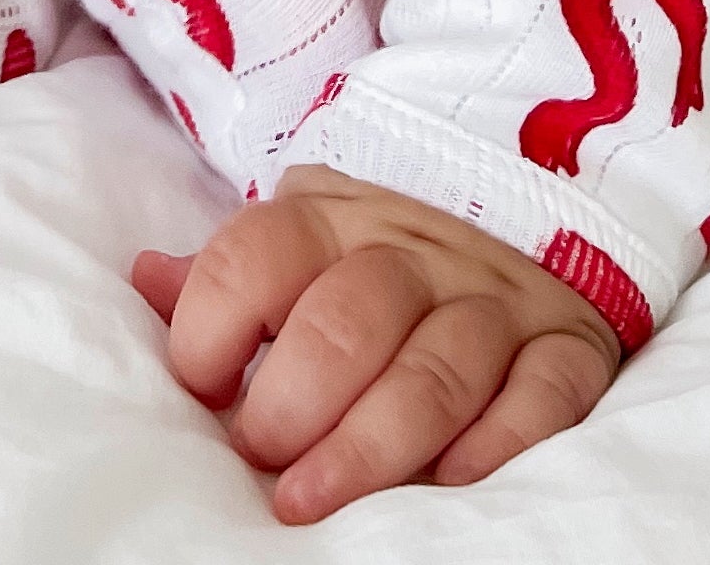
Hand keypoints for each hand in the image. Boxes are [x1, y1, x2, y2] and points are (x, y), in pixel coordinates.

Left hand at [131, 164, 617, 520]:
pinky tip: (449, 484)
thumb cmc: (377, 254)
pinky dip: (499, 443)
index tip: (200, 384)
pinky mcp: (564, 347)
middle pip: (351, 318)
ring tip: (311, 501)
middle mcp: (415, 256)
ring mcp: (494, 301)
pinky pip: (542, 395)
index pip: (261, 253)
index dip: (216, 324)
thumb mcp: (302, 240)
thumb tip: (145, 279)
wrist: (524, 207)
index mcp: (332, 221)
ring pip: (439, 370)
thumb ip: (229, 272)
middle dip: (296, 398)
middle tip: (265, 458)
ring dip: (372, 444)